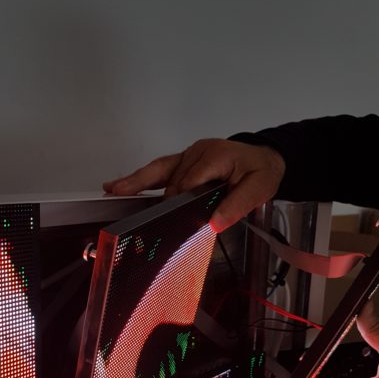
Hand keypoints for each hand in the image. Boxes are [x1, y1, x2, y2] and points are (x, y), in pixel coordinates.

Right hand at [103, 138, 285, 231]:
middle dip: (163, 202)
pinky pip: (158, 169)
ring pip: (159, 173)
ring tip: (113, 193)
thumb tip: (213, 223)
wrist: (265, 157)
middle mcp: (197, 153)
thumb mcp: (259, 189)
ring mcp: (187, 155)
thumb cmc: (261, 172)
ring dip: (137, 184)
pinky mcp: (182, 160)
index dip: (180, 202)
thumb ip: (237, 205)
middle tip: (146, 224)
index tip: (171, 221)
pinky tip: (117, 186)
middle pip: (172, 181)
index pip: (190, 183)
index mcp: (214, 157)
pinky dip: (138, 179)